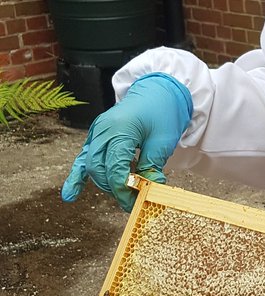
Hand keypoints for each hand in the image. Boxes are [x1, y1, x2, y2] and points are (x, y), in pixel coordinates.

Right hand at [61, 73, 192, 211]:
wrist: (158, 91)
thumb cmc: (162, 113)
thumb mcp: (163, 142)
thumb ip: (152, 167)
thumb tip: (149, 191)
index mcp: (120, 129)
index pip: (114, 169)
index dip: (123, 190)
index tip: (135, 204)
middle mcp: (103, 130)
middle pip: (99, 169)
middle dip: (114, 189)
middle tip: (133, 202)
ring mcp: (97, 132)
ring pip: (91, 166)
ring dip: (105, 183)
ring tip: (122, 196)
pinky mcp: (96, 136)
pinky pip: (83, 159)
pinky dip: (77, 177)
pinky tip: (69, 196)